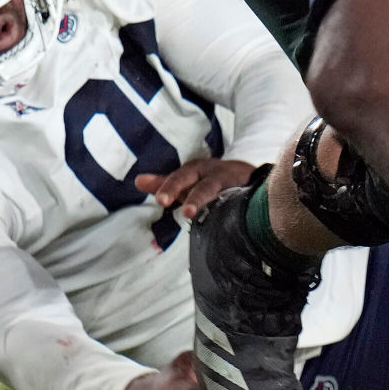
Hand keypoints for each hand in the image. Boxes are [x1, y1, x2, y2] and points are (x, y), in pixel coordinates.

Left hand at [135, 156, 254, 222]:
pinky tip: (234, 219)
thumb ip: (163, 183)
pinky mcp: (251, 192)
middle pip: (202, 184)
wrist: (248, 176)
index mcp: (196, 170)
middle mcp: (214, 173)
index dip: (170, 188)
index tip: (160, 200)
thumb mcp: (186, 180)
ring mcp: (234, 182)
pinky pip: (245, 200)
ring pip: (224, 192)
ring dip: (209, 202)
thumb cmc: (208, 180)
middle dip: (191, 195)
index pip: (180, 178)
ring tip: (194, 213)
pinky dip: (240, 208)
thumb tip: (137, 181)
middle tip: (178, 207)